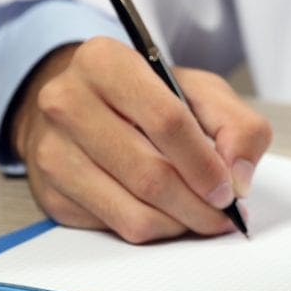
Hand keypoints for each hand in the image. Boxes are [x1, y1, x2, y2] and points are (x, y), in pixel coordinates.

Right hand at [11, 37, 272, 242]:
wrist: (87, 107)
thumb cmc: (150, 98)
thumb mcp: (203, 92)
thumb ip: (238, 125)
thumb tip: (239, 177)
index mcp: (105, 62)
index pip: (167, 121)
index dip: (206, 164)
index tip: (230, 189)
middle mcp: (67, 103)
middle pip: (150, 174)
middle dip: (199, 205)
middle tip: (224, 214)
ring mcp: (53, 151)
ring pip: (134, 212)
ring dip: (180, 223)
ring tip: (202, 215)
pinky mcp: (51, 193)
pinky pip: (116, 228)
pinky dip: (155, 228)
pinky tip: (167, 212)